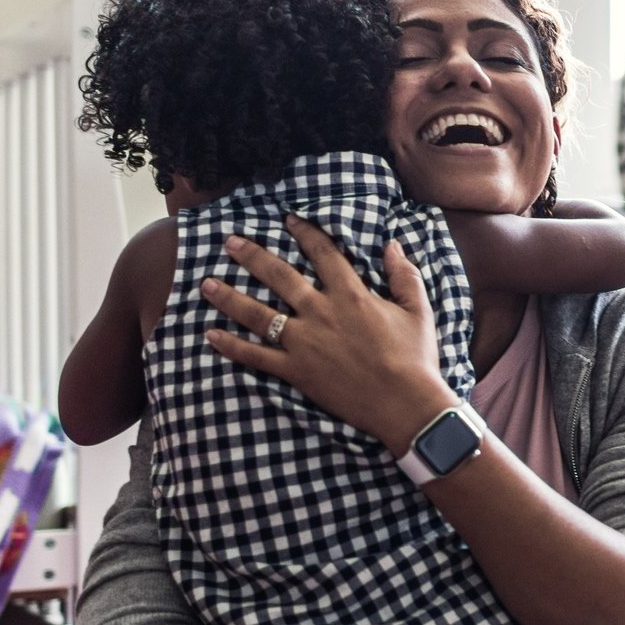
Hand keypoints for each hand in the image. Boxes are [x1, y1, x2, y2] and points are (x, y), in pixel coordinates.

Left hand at [202, 216, 452, 456]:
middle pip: (279, 276)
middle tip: (229, 242)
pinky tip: (211, 335)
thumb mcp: (418, 310)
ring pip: (257, 314)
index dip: (304, 232)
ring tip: (207, 284)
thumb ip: (404, 274)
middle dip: (252, 256)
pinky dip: (232, 346)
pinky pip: (256, 356)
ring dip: (229, 297)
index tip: (287, 220)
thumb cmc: (416, 357)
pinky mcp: (296, 371)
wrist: (405, 405)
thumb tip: (392, 244)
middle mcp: (320, 312)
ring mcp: (304, 342)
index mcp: (351, 294)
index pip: (322, 253)